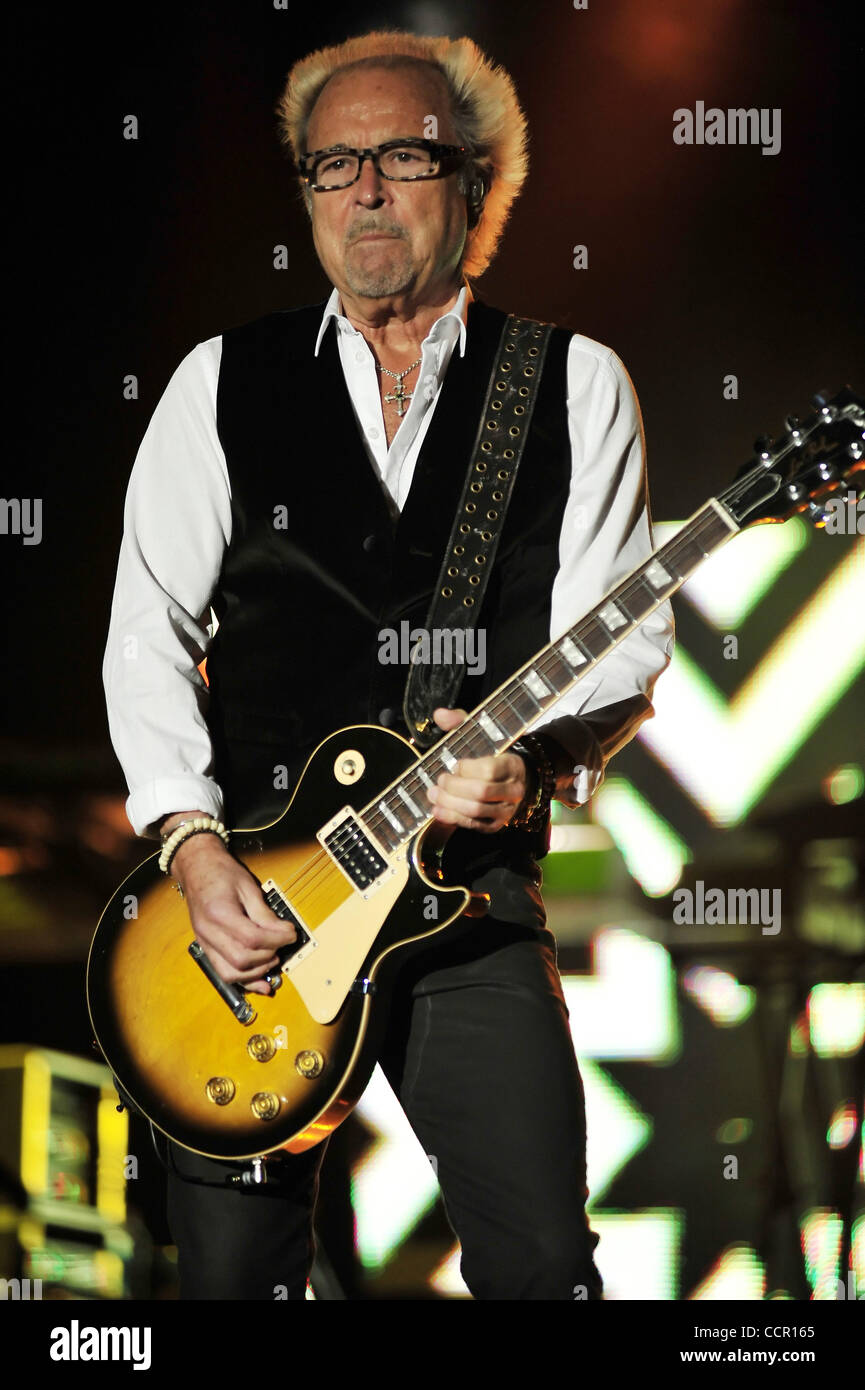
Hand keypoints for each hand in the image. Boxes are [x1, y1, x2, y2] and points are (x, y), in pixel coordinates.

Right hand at [170, 833, 295, 995]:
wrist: (197, 867)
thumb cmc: (221, 873)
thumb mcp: (248, 887)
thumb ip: (264, 914)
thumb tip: (284, 932)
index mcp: (219, 913)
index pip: (252, 938)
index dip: (276, 940)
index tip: (291, 934)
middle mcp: (208, 932)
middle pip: (242, 959)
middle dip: (268, 956)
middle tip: (283, 945)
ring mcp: (204, 942)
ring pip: (231, 973)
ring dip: (256, 972)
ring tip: (273, 959)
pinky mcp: (206, 947)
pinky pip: (223, 972)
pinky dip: (243, 981)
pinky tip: (260, 984)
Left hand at [425, 707, 530, 832]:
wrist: (519, 780)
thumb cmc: (494, 756)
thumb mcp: (482, 735)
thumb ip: (461, 722)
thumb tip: (439, 714)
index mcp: (512, 765)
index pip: (489, 770)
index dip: (467, 769)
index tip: (455, 764)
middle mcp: (514, 790)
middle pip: (481, 792)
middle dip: (454, 787)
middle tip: (438, 781)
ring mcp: (507, 810)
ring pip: (476, 810)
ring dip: (450, 804)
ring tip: (433, 794)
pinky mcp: (496, 825)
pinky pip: (474, 825)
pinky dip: (453, 818)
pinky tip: (437, 810)